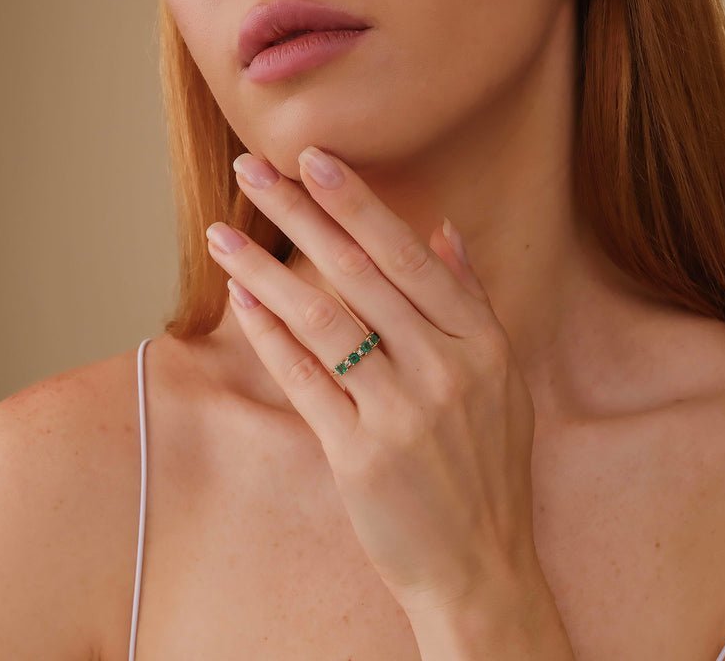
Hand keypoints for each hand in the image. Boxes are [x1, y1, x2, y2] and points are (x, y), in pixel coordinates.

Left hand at [204, 146, 538, 617]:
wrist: (481, 565)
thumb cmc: (488, 465)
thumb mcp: (502, 377)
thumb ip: (471, 299)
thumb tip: (444, 229)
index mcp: (480, 342)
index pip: (408, 255)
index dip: (357, 204)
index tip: (315, 158)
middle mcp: (445, 369)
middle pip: (360, 275)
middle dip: (301, 215)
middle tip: (253, 169)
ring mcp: (403, 413)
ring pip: (324, 321)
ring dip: (267, 269)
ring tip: (222, 232)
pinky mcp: (360, 455)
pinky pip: (305, 381)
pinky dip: (270, 336)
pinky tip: (242, 298)